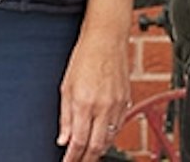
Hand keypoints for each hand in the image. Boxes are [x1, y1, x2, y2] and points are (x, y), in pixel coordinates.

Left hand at [57, 0, 132, 161]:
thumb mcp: (66, 86)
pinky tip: (102, 137)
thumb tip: (63, 139)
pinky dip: (109, 137)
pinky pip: (119, 127)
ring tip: (88, 154)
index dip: (72, 157)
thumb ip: (64, 116)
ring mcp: (117, 106)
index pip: (78, 141)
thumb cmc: (84, 57)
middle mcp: (102, 107)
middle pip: (96, 146)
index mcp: (84, 103)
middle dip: (86, 159)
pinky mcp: (126, 102)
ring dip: (98, 150)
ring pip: (109, 139)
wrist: (106, 40)